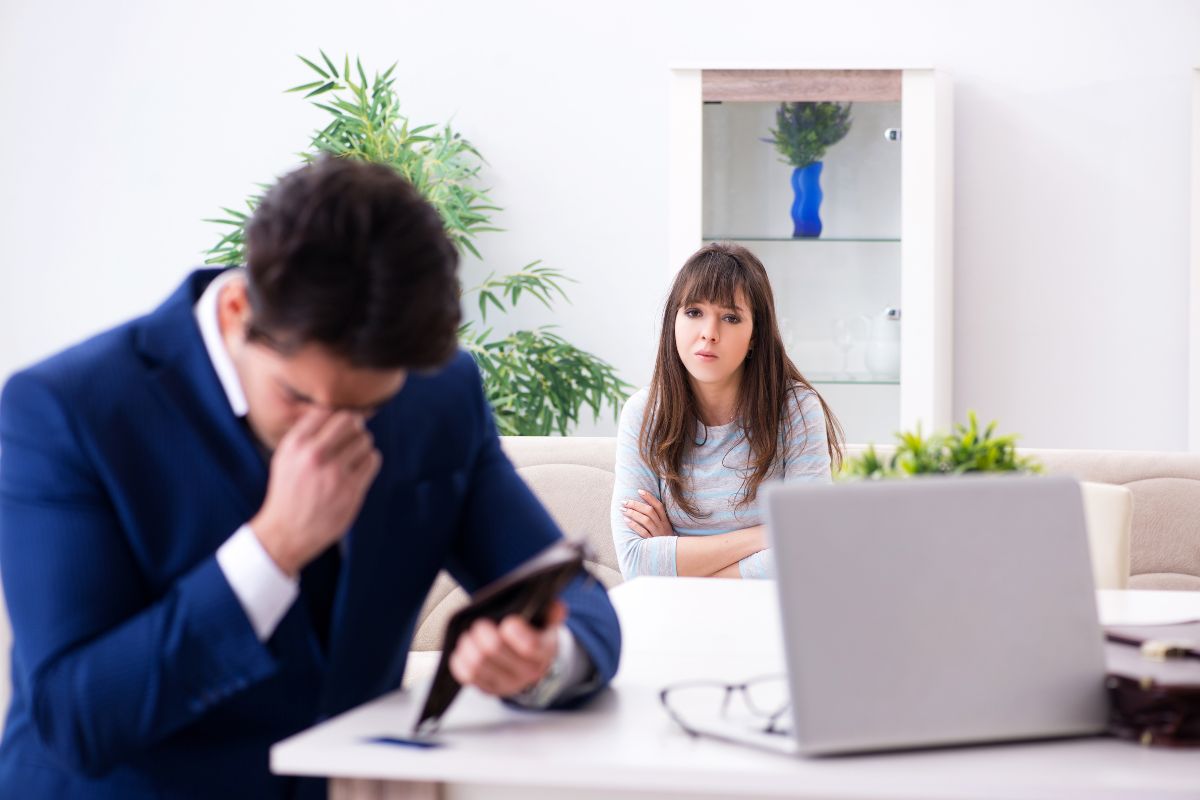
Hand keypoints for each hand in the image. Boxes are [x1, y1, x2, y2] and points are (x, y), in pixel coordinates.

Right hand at [251, 408, 381, 575]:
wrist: (288, 531)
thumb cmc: (289, 490)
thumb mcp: (286, 457)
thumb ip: (306, 433)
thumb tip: (335, 411)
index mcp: (295, 444)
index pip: (326, 411)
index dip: (336, 418)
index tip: (337, 428)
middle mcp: (314, 455)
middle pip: (350, 421)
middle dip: (354, 427)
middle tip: (351, 438)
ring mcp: (334, 472)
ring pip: (365, 440)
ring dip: (362, 446)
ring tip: (352, 457)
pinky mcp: (351, 489)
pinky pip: (372, 459)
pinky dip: (369, 461)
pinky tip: (358, 469)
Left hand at [449, 600, 566, 697]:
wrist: (532, 664)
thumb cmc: (536, 636)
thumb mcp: (548, 622)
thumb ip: (553, 611)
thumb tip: (554, 606)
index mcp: (544, 653)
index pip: (529, 646)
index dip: (514, 631)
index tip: (507, 622)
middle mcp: (527, 672)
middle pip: (494, 650)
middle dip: (482, 632)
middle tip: (480, 623)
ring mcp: (507, 684)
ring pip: (477, 664)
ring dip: (469, 645)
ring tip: (470, 634)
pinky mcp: (489, 689)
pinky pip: (468, 675)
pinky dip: (461, 660)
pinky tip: (464, 650)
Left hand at [622, 489, 672, 537]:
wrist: (670, 556)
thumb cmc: (663, 540)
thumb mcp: (664, 528)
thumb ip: (656, 518)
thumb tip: (642, 506)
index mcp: (665, 521)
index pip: (658, 506)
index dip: (649, 497)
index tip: (639, 490)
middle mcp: (662, 526)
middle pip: (650, 511)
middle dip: (636, 505)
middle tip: (624, 501)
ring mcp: (657, 534)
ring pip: (646, 520)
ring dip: (633, 513)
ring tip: (623, 509)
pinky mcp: (652, 542)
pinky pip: (642, 532)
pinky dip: (634, 525)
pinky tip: (626, 520)